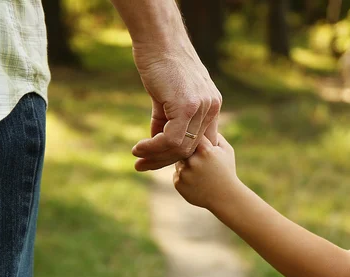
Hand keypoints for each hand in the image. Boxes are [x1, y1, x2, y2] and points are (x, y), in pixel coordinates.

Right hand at [131, 42, 221, 171]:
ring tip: (138, 156)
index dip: (179, 154)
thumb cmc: (160, 63)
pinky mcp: (187, 106)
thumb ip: (167, 120)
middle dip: (165, 160)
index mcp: (211, 105)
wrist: (158, 40)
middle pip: (191, 148)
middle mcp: (211, 107)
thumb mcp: (167, 96)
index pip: (200, 141)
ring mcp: (201, 107)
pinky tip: (139, 147)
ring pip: (181, 147)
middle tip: (143, 164)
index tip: (158, 160)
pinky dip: (153, 147)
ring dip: (156, 156)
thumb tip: (157, 142)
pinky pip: (171, 139)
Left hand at [174, 133, 241, 209]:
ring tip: (200, 173)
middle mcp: (192, 161)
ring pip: (178, 162)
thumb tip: (201, 124)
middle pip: (182, 148)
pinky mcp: (178, 183)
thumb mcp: (226, 150)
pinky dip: (184, 177)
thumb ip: (215, 135)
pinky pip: (176, 174)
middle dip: (188, 152)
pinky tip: (196, 182)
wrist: (225, 197)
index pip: (192, 136)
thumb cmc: (227, 171)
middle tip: (199, 160)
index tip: (196, 141)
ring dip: (185, 165)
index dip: (194, 138)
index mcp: (205, 150)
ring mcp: (184, 173)